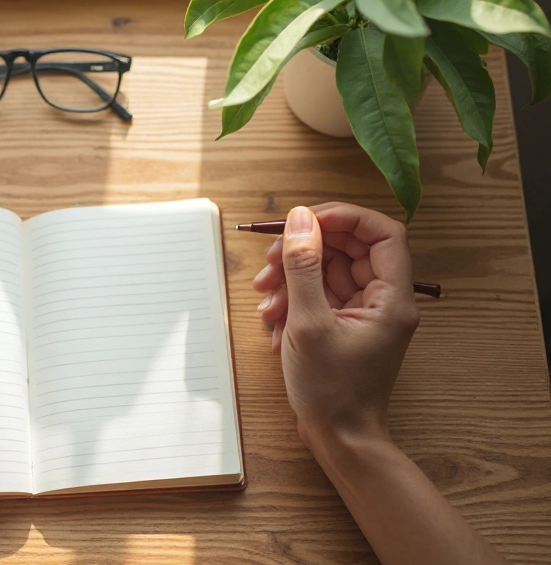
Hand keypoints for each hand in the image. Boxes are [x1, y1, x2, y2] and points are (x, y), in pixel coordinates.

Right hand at [252, 203, 418, 451]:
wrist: (338, 439)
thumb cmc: (332, 391)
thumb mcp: (309, 324)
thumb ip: (304, 267)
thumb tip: (301, 220)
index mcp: (392, 297)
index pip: (381, 233)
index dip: (344, 218)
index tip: (305, 220)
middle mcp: (383, 300)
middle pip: (348, 249)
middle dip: (306, 251)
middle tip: (271, 261)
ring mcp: (363, 313)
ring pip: (328, 272)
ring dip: (292, 278)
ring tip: (265, 300)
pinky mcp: (343, 325)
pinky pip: (319, 296)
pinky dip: (293, 301)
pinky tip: (274, 322)